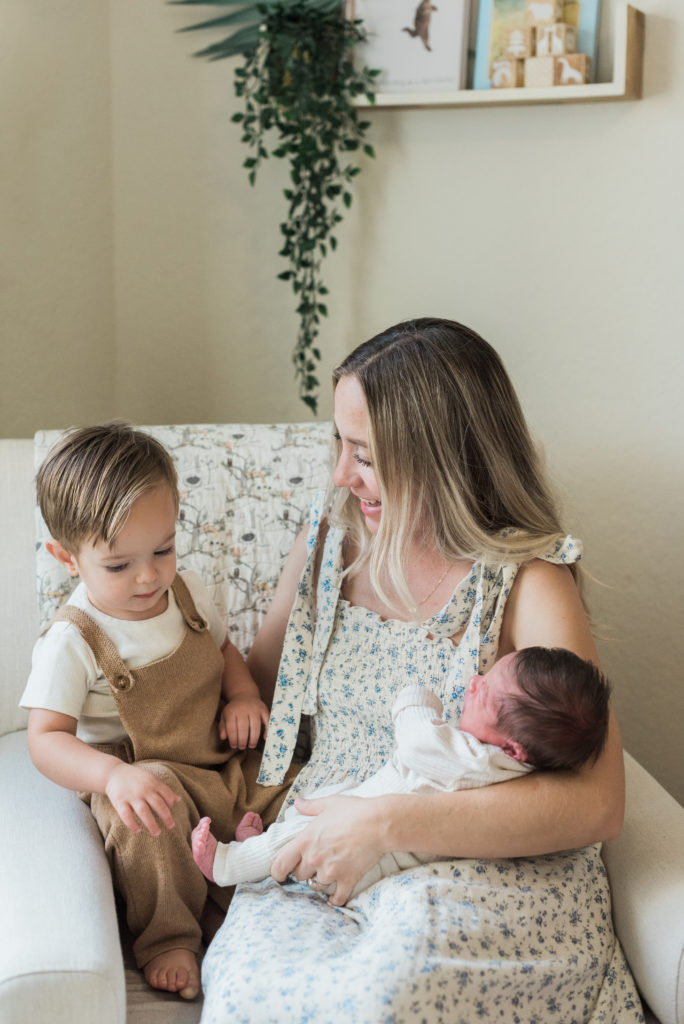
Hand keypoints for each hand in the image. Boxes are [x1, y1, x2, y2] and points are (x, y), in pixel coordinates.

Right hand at [105, 762, 179, 834]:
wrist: (113, 773)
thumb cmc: (136, 778)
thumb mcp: (151, 779)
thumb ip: (164, 789)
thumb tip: (178, 800)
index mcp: (153, 782)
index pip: (166, 794)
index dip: (170, 804)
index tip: (171, 812)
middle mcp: (143, 789)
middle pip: (158, 804)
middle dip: (166, 816)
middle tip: (171, 826)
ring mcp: (131, 796)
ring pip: (144, 811)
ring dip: (151, 824)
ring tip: (157, 833)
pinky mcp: (119, 802)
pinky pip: (126, 815)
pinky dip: (132, 824)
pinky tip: (138, 830)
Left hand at [220, 695, 269, 748]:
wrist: (244, 695)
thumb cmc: (234, 709)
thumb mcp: (225, 716)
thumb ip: (223, 727)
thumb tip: (223, 737)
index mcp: (232, 711)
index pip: (232, 728)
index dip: (233, 739)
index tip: (234, 746)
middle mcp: (243, 709)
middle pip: (243, 728)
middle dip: (242, 741)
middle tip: (242, 747)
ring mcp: (255, 709)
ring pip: (255, 726)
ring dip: (253, 738)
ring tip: (251, 745)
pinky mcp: (264, 709)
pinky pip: (267, 721)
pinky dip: (267, 730)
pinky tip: (264, 738)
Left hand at [270, 795, 384, 906]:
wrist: (378, 823)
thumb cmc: (354, 810)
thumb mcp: (329, 803)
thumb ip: (310, 806)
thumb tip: (298, 803)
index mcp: (306, 840)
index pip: (280, 864)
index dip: (277, 871)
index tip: (280, 874)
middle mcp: (314, 858)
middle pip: (299, 875)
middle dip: (304, 870)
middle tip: (313, 864)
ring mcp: (331, 871)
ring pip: (317, 885)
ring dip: (321, 881)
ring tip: (328, 873)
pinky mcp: (347, 879)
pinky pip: (337, 898)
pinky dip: (336, 900)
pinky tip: (335, 898)